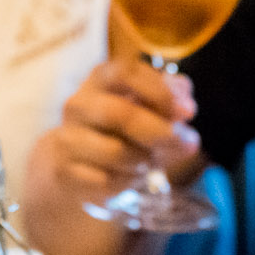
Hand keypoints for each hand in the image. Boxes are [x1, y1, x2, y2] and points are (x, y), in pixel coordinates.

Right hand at [38, 55, 202, 200]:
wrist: (73, 162)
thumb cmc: (118, 128)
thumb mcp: (145, 107)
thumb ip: (168, 100)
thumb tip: (185, 107)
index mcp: (100, 79)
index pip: (126, 73)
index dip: (160, 91)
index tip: (188, 112)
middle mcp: (79, 104)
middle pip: (120, 114)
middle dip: (160, 132)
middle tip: (188, 144)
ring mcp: (68, 138)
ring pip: (115, 152)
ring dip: (144, 160)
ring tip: (150, 161)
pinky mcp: (66, 171)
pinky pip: (106, 180)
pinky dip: (126, 182)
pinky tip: (129, 176)